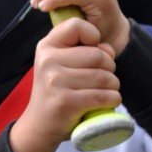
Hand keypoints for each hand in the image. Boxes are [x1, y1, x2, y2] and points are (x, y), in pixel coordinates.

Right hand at [9, 17, 120, 151]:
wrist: (39, 125)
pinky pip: (102, 96)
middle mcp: (48, 61)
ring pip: (104, 77)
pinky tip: (109, 101)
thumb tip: (108, 50)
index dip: (93, 36)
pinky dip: (113, 99)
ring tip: (106, 91)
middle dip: (110, 68)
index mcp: (46, 46)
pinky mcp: (65, 102)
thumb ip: (80, 49)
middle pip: (98, 55)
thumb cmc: (56, 92)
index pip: (77, 25)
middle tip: (104, 78)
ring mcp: (55, 81)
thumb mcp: (58, 64)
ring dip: (113, 86)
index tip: (93, 51)